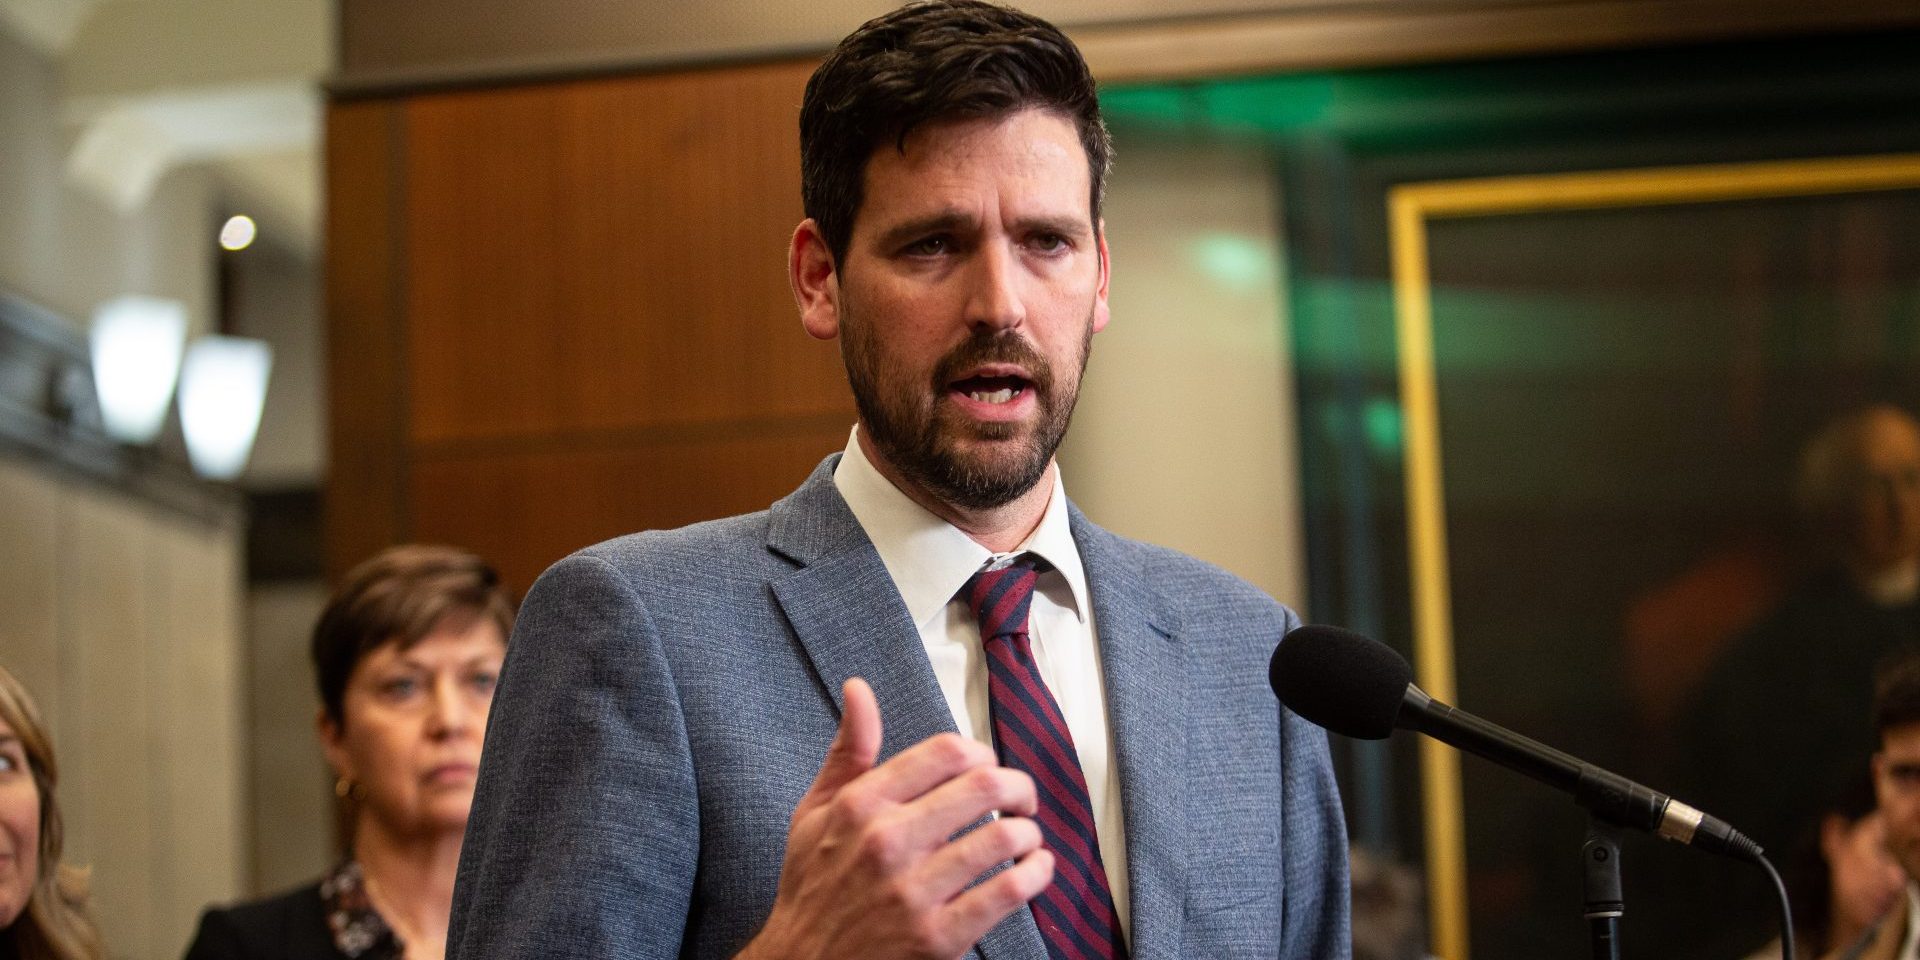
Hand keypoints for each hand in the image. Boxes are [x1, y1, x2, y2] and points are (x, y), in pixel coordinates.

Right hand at [735, 678, 1052, 959]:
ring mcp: (914, 891)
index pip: (946, 751)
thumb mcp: (814, 813)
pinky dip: (1036, 875)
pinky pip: (1007, 893)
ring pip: (1003, 837)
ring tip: (1026, 837)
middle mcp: (888, 841)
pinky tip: (1036, 870)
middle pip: (984, 786)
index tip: (987, 768)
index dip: (981, 753)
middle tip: (1022, 799)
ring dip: (1029, 832)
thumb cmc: (812, 888)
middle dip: (1019, 787)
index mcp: (861, 804)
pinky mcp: (938, 936)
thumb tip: (858, 689)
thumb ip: (847, 752)